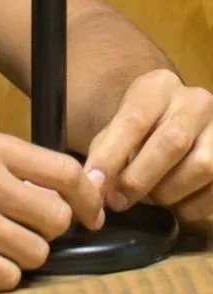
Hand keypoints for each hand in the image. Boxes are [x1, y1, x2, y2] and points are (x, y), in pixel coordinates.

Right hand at [0, 132, 104, 291]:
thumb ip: (14, 170)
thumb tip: (77, 194)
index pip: (66, 171)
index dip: (87, 199)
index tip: (89, 217)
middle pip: (57, 218)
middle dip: (46, 233)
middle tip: (19, 233)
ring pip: (37, 253)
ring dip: (19, 258)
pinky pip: (8, 279)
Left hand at [84, 69, 212, 219]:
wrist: (177, 127)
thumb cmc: (141, 130)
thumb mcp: (119, 127)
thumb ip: (106, 152)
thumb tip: (96, 188)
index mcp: (160, 86)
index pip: (135, 119)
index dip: (112, 155)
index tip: (94, 182)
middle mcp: (196, 101)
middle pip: (172, 143)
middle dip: (140, 178)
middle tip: (118, 201)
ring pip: (200, 167)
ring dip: (168, 193)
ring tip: (149, 198)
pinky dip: (189, 207)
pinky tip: (174, 204)